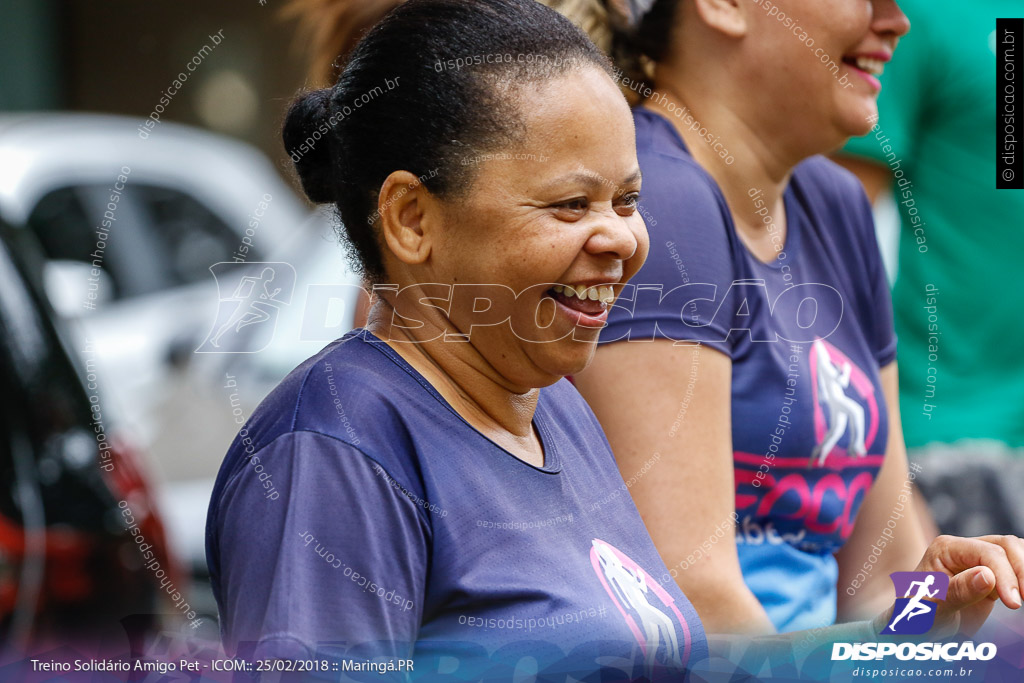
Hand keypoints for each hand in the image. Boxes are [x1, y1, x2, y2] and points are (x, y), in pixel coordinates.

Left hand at [873, 534, 1023, 637]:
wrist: (913, 628)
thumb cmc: (916, 616)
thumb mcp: (932, 607)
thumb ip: (958, 591)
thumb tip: (988, 576)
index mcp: (945, 549)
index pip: (987, 552)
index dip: (1005, 575)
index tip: (1014, 603)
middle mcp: (962, 549)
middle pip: (1005, 546)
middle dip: (1021, 570)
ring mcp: (977, 560)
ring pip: (1014, 552)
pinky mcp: (990, 575)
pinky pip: (1014, 567)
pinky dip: (1023, 577)